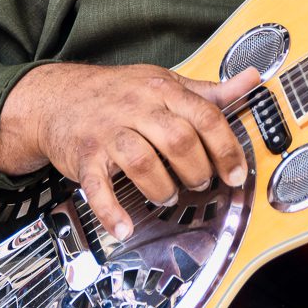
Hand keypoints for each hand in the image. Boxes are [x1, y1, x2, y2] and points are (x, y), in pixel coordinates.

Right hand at [0, 63, 260, 239]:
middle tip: (200, 183)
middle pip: (178, 140)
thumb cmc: (116, 93)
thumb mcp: (163, 82)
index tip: (235, 172)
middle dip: (197, 170)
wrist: (55, 96)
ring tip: (167, 196)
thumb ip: (208, 91)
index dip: (226, 148)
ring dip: (162, 187)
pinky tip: (123, 227)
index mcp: (161, 90)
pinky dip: (111, 210)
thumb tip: (252, 80)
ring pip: (142, 160)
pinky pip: (98, 186)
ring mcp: (108, 132)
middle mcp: (136, 108)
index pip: (205, 116)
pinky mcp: (84, 157)